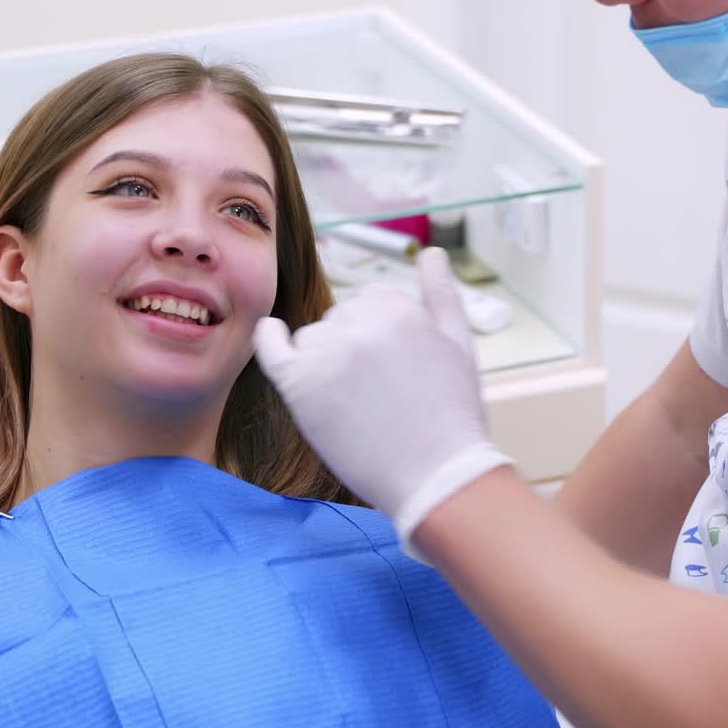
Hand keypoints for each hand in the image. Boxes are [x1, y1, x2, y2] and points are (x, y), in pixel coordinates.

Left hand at [253, 247, 511, 547]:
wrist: (438, 475)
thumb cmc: (452, 412)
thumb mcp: (458, 342)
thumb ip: (440, 291)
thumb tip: (430, 252)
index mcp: (399, 308)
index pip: (373, 301)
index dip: (381, 333)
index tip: (394, 365)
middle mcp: (361, 323)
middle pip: (342, 319)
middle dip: (355, 345)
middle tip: (381, 392)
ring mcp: (328, 353)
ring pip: (313, 338)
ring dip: (326, 359)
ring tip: (357, 401)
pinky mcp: (301, 386)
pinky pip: (274, 349)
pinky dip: (268, 337)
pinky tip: (270, 331)